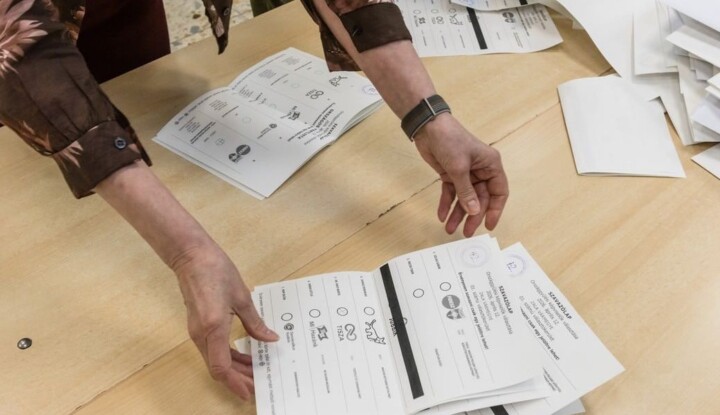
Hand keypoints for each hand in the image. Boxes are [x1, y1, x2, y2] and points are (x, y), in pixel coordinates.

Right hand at [173, 245, 278, 398]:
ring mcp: (198, 331)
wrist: (191, 256)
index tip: (250, 392)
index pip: (221, 367)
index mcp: (213, 328)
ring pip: (215, 360)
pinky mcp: (199, 326)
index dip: (236, 383)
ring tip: (255, 372)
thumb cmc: (216, 271)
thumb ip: (255, 322)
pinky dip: (228, 356)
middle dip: (239, 380)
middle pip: (218, 368)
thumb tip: (270, 339)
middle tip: (259, 385)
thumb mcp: (242, 297)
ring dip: (235, 369)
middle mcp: (202, 334)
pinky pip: (213, 349)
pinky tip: (244, 355)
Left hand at [413, 113, 508, 236]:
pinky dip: (446, 204)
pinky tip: (441, 215)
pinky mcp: (451, 174)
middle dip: (472, 216)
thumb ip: (466, 192)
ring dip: (457, 213)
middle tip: (465, 232)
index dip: (495, 210)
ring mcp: (465, 174)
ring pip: (464, 198)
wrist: (428, 127)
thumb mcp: (459, 168)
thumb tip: (474, 211)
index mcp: (491, 165)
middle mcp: (481, 171)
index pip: (499, 192)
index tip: (489, 226)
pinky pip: (451, 193)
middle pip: (480, 199)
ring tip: (449, 228)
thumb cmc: (450, 140)